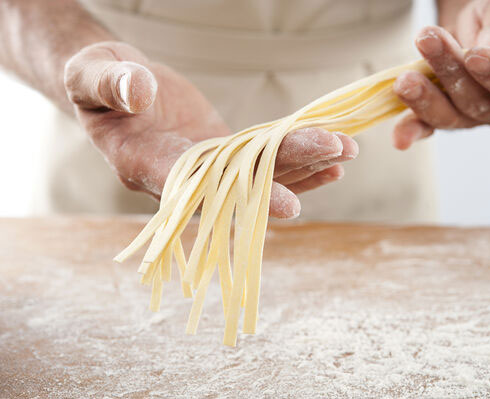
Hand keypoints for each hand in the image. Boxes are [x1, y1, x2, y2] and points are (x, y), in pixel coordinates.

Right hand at [64, 42, 357, 217]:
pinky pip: (263, 160)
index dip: (243, 197)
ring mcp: (208, 167)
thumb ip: (111, 86)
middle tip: (336, 156)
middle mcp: (182, 176)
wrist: (111, 88)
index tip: (289, 203)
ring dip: (305, 164)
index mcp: (144, 164)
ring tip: (347, 150)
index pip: (199, 188)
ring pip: (261, 173)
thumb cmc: (94, 82)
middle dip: (292, 169)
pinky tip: (332, 158)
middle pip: (243, 180)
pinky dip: (297, 159)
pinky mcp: (224, 152)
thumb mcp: (92, 76)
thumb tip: (138, 93)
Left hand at [392, 0, 489, 149]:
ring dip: (424, 97)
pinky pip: (425, 128)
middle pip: (477, 102)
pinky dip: (411, 132)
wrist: (469, 27)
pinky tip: (400, 139)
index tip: (476, 54)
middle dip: (450, 71)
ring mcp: (468, 118)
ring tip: (405, 79)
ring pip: (448, 115)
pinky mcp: (438, 118)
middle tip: (428, 41)